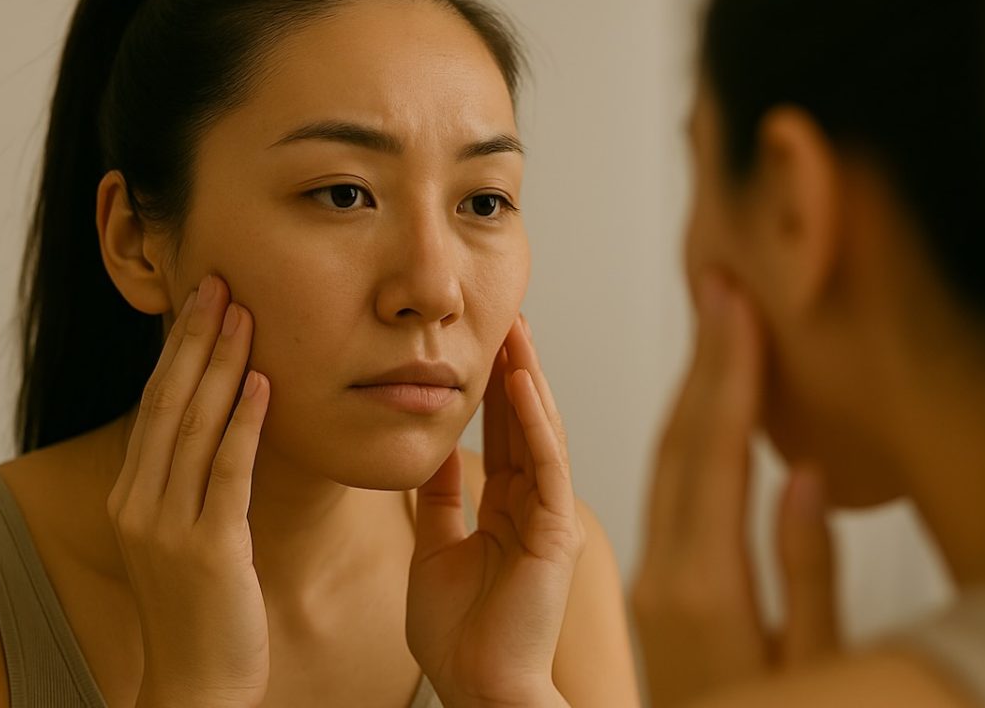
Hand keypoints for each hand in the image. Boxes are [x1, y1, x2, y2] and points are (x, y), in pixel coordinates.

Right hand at [106, 275, 270, 707]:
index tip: (202, 301)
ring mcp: (167, 526)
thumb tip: (221, 424)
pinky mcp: (207, 548)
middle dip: (194, 339)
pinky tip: (263, 384)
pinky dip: (244, 424)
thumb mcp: (181, 537)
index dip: (178, 349)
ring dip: (220, 365)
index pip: (156, 405)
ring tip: (242, 313)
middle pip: (168, 402)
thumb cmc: (199, 609)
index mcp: (131, 496)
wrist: (194, 684)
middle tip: (219, 281)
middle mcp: (139, 502)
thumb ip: (190, 482)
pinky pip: (227, 473)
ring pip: (194, 427)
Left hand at [406, 317, 582, 707]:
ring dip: (528, 379)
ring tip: (517, 329)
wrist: (475, 689)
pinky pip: (546, 466)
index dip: (492, 388)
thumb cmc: (456, 635)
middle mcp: (532, 507)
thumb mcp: (433, 548)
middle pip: (525, 423)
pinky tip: (523, 382)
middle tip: (505, 314)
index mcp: (506, 511)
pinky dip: (537, 423)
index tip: (481, 341)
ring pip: (541, 434)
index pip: (503, 435)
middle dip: (514, 368)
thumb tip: (429, 454)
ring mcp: (547, 518)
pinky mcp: (555, 533)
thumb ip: (437, 500)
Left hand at [632, 272, 838, 705]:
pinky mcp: (652, 581)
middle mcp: (666, 569)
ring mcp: (651, 574)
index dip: (728, 373)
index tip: (734, 305)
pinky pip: (656, 490)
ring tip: (704, 326)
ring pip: (663, 463)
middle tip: (718, 290)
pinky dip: (674, 436)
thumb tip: (801, 472)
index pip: (716, 452)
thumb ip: (803, 570)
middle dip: (705, 361)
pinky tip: (688, 406)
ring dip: (684, 390)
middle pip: (683, 444)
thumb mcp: (805, 661)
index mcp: (703, 583)